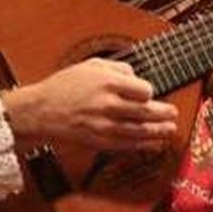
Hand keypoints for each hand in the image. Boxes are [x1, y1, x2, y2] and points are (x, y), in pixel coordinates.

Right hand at [1, 58, 176, 151]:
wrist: (39, 111)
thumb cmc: (64, 86)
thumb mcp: (90, 66)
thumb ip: (118, 68)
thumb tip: (137, 76)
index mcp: (108, 84)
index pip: (144, 90)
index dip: (149, 92)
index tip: (148, 94)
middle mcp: (109, 105)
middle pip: (147, 112)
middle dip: (165, 114)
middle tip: (173, 114)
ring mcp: (104, 125)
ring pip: (141, 130)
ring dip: (160, 131)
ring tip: (170, 129)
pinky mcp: (99, 141)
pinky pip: (127, 145)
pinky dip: (144, 145)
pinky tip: (155, 144)